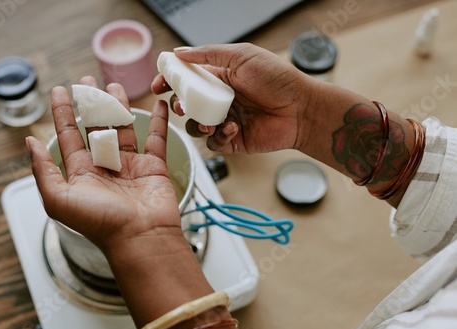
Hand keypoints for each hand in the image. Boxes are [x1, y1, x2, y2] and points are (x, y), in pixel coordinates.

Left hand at [27, 76, 180, 253]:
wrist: (141, 237)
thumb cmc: (100, 222)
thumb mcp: (59, 199)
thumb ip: (43, 170)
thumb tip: (30, 141)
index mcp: (81, 173)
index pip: (69, 136)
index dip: (63, 113)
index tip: (60, 90)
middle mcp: (105, 167)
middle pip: (95, 127)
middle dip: (90, 104)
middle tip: (86, 82)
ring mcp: (131, 166)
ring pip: (123, 129)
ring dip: (119, 106)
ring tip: (114, 85)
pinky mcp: (154, 167)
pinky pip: (157, 139)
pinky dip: (159, 121)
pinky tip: (159, 104)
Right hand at [152, 43, 314, 152]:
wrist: (301, 108)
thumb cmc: (277, 79)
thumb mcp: (241, 56)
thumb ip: (209, 54)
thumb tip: (179, 52)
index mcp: (219, 77)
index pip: (186, 80)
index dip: (169, 82)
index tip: (158, 85)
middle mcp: (220, 99)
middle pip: (186, 104)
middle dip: (179, 106)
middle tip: (182, 106)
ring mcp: (225, 120)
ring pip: (196, 126)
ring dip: (197, 124)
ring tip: (210, 123)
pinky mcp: (233, 140)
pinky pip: (214, 143)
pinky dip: (218, 137)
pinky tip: (232, 128)